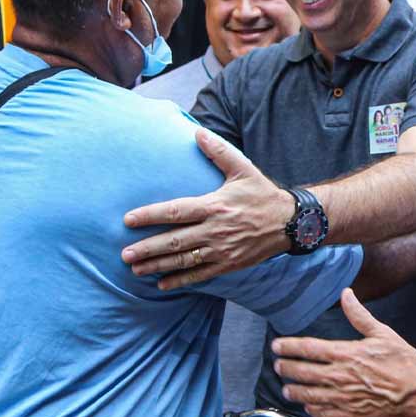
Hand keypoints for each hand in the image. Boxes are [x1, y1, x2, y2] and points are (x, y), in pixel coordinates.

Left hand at [120, 129, 293, 288]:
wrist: (290, 222)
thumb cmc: (263, 194)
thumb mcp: (243, 169)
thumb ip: (218, 151)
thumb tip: (197, 132)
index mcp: (215, 206)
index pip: (175, 211)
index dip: (150, 216)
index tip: (128, 220)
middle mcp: (215, 230)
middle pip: (174, 241)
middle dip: (147, 248)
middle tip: (124, 253)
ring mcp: (222, 250)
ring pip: (184, 260)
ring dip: (158, 265)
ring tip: (135, 269)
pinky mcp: (229, 264)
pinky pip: (200, 275)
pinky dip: (180, 280)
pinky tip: (162, 284)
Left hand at [272, 288, 415, 416]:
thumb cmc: (405, 364)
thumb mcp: (383, 333)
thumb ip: (359, 315)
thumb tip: (347, 294)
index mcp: (346, 354)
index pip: (308, 349)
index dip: (288, 347)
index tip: (277, 346)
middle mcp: (340, 377)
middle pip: (302, 373)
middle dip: (286, 368)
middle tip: (277, 366)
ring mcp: (343, 399)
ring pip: (308, 396)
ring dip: (294, 391)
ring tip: (286, 389)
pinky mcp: (350, 416)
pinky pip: (324, 414)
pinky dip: (312, 409)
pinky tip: (309, 406)